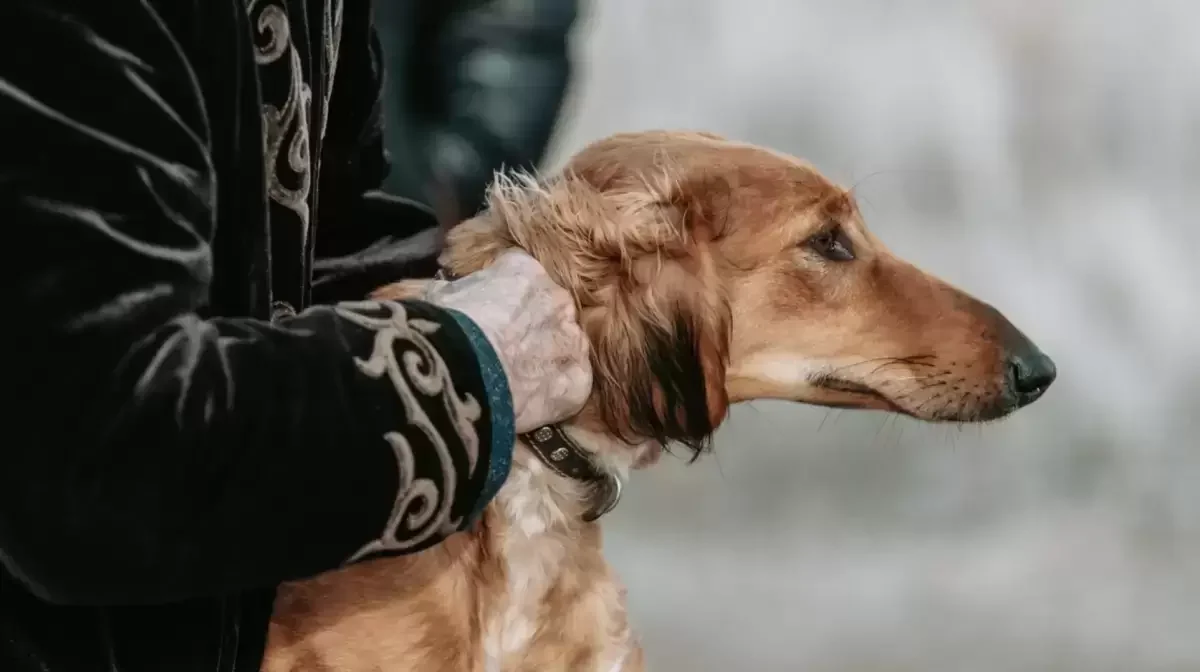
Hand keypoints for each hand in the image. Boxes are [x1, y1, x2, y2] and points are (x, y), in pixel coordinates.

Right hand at [421, 251, 591, 432]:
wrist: (459, 371)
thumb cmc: (443, 328)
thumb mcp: (440, 295)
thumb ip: (456, 292)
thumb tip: (447, 295)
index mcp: (524, 270)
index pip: (520, 278)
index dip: (502, 302)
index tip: (487, 318)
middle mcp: (557, 299)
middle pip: (549, 311)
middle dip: (530, 329)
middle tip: (503, 352)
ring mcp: (572, 340)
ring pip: (564, 347)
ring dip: (546, 361)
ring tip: (516, 381)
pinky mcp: (578, 380)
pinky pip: (571, 384)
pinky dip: (555, 394)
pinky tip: (531, 404)